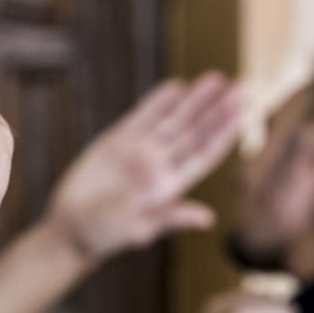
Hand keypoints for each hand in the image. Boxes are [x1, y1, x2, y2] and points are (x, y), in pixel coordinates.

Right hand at [42, 73, 241, 261]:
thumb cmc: (106, 235)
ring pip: (173, 119)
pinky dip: (158, 102)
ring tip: (215, 78)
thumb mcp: (139, 228)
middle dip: (218, 108)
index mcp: (170, 186)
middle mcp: (160, 165)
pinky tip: (176, 86)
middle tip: (243, 85)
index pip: (204, 154)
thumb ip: (170, 217)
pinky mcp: (116, 142)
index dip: (224, 133)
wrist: (70, 227)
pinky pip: (142, 117)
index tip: (243, 112)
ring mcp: (139, 152)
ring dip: (194, 100)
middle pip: (195, 131)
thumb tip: (207, 218)